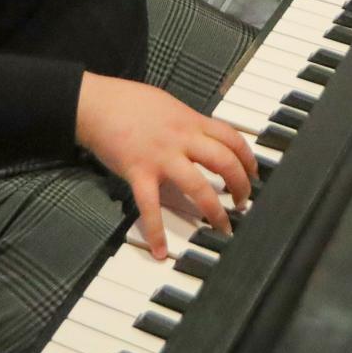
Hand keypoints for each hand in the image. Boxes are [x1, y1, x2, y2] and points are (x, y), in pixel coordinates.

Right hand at [75, 73, 256, 258]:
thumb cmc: (129, 101)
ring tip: (223, 227)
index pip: (231, 137)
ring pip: (198, 186)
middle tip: (244, 202)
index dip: (248, 158)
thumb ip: (187, 122)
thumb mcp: (167, 104)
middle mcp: (181, 137)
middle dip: (240, 185)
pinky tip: (160, 251)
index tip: (254, 174)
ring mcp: (161, 156)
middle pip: (224, 161)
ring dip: (214, 210)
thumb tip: (205, 136)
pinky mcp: (138, 172)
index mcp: (190, 120)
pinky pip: (150, 206)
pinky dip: (156, 231)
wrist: (97, 104)